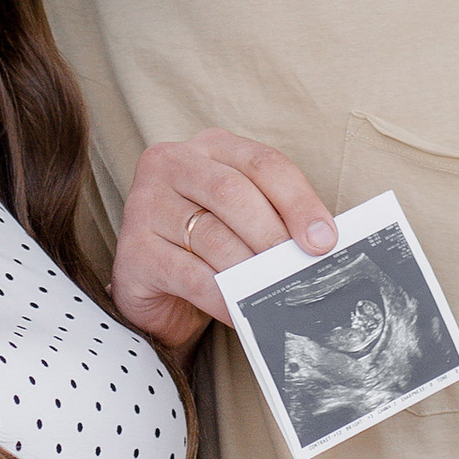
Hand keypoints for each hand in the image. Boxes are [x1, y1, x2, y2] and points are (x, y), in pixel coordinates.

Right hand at [114, 132, 336, 349]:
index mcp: (208, 147)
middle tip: (298, 269)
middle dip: (273, 235)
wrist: (157, 289)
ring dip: (250, 270)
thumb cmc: (208, 247)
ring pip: (212, 235)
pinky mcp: (133, 249)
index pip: (261, 163)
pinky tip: (242, 311)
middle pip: (233, 193)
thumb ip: (274, 218)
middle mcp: (171, 164)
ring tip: (274, 292)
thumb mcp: (243, 220)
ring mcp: (145, 204)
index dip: (298, 201)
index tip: (325, 240)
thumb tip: (319, 244)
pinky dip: (223, 296)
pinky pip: (190, 275)